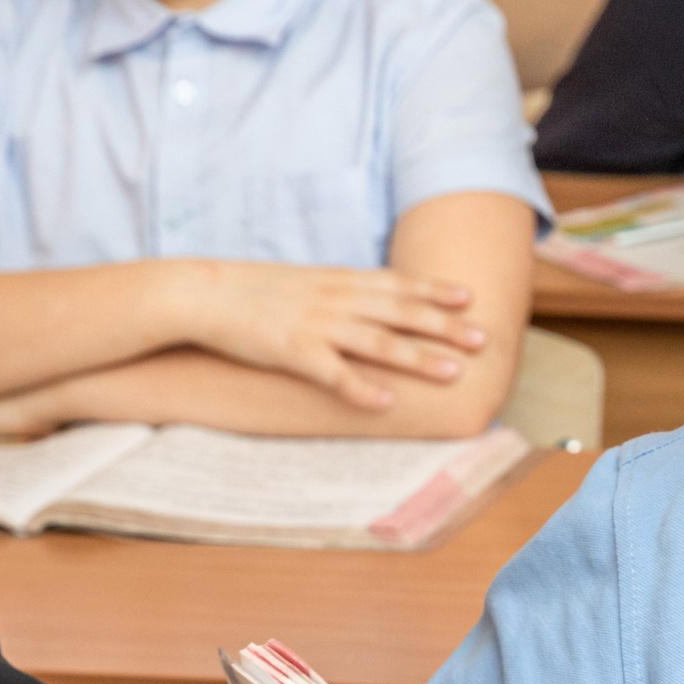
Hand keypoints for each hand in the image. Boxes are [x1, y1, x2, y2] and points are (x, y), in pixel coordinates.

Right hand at [174, 260, 489, 411]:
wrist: (201, 292)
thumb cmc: (254, 290)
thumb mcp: (306, 280)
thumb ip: (341, 290)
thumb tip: (373, 301)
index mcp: (339, 280)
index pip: (397, 283)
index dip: (436, 290)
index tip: (470, 297)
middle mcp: (335, 300)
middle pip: (400, 312)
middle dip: (445, 326)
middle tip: (483, 338)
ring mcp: (315, 325)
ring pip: (377, 342)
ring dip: (418, 358)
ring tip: (453, 372)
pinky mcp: (292, 352)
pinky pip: (333, 374)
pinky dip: (361, 388)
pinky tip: (387, 403)